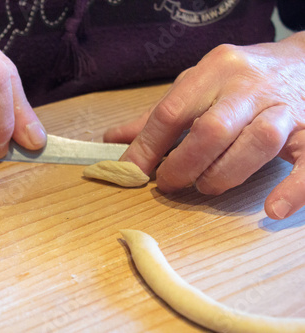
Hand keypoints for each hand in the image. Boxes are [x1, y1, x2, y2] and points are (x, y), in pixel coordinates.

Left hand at [104, 32, 304, 219]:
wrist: (303, 61)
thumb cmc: (239, 78)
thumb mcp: (197, 84)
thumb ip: (158, 115)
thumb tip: (113, 139)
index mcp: (214, 70)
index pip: (171, 111)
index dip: (145, 147)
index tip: (130, 171)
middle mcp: (249, 85)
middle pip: (212, 129)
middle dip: (183, 164)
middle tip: (169, 183)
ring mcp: (284, 107)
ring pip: (257, 142)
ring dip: (224, 173)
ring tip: (206, 186)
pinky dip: (293, 188)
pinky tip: (273, 209)